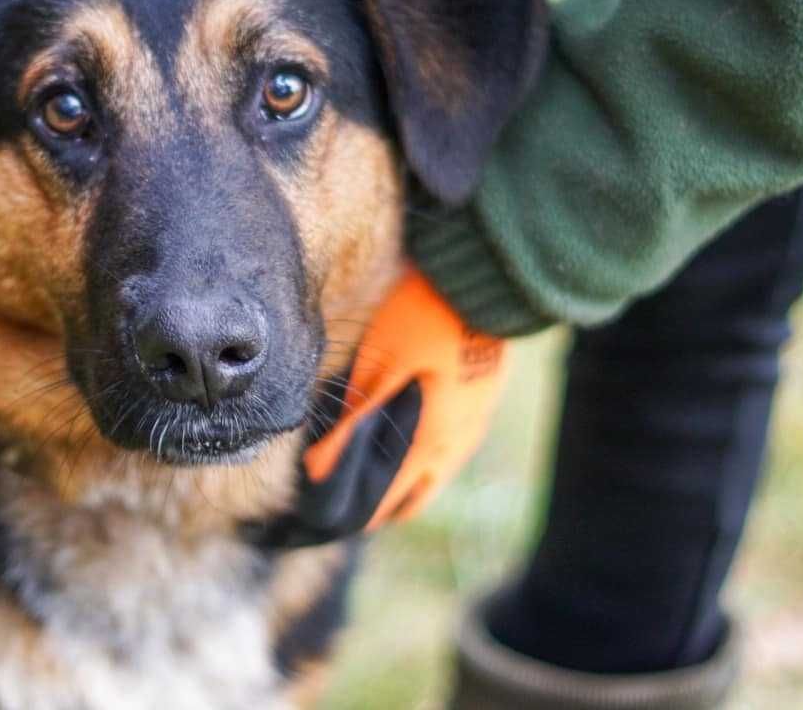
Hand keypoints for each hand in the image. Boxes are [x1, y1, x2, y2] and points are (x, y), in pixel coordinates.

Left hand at [252, 267, 507, 547]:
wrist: (486, 281)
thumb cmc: (426, 316)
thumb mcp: (381, 364)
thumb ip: (353, 419)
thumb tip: (316, 470)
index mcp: (430, 442)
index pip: (385, 500)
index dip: (350, 514)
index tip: (318, 521)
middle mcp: (457, 444)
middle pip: (414, 498)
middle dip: (378, 508)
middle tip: (339, 508)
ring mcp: (475, 425)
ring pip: (435, 475)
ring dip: (402, 485)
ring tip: (365, 479)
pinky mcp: (482, 403)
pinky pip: (449, 449)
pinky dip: (422, 459)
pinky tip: (403, 440)